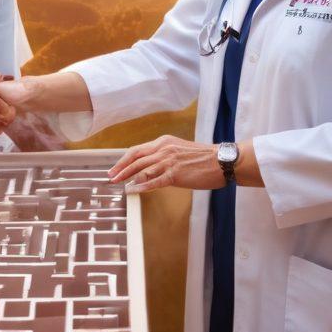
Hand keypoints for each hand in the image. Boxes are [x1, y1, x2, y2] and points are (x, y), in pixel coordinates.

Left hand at [108, 136, 229, 192]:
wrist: (221, 161)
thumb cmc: (203, 158)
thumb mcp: (179, 150)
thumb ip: (164, 155)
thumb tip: (150, 167)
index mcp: (164, 142)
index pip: (137, 150)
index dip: (124, 159)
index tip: (115, 168)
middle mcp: (164, 149)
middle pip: (136, 158)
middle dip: (121, 168)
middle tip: (111, 177)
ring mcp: (169, 161)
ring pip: (142, 169)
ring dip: (128, 177)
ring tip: (118, 184)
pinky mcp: (176, 174)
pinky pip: (155, 181)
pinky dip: (142, 186)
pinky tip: (133, 190)